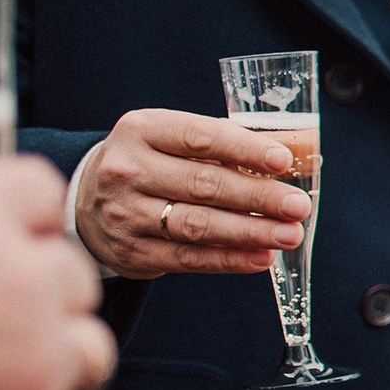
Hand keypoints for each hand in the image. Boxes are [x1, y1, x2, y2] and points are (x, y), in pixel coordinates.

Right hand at [76, 110, 312, 278]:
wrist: (90, 201)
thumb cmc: (154, 162)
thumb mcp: (179, 139)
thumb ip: (232, 144)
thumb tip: (299, 151)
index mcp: (142, 130)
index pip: (200, 138)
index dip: (245, 149)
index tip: (284, 161)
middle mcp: (127, 170)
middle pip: (203, 185)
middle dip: (258, 197)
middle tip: (297, 206)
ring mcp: (126, 213)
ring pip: (196, 225)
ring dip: (249, 232)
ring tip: (289, 234)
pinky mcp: (131, 251)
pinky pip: (188, 258)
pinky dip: (228, 259)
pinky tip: (261, 258)